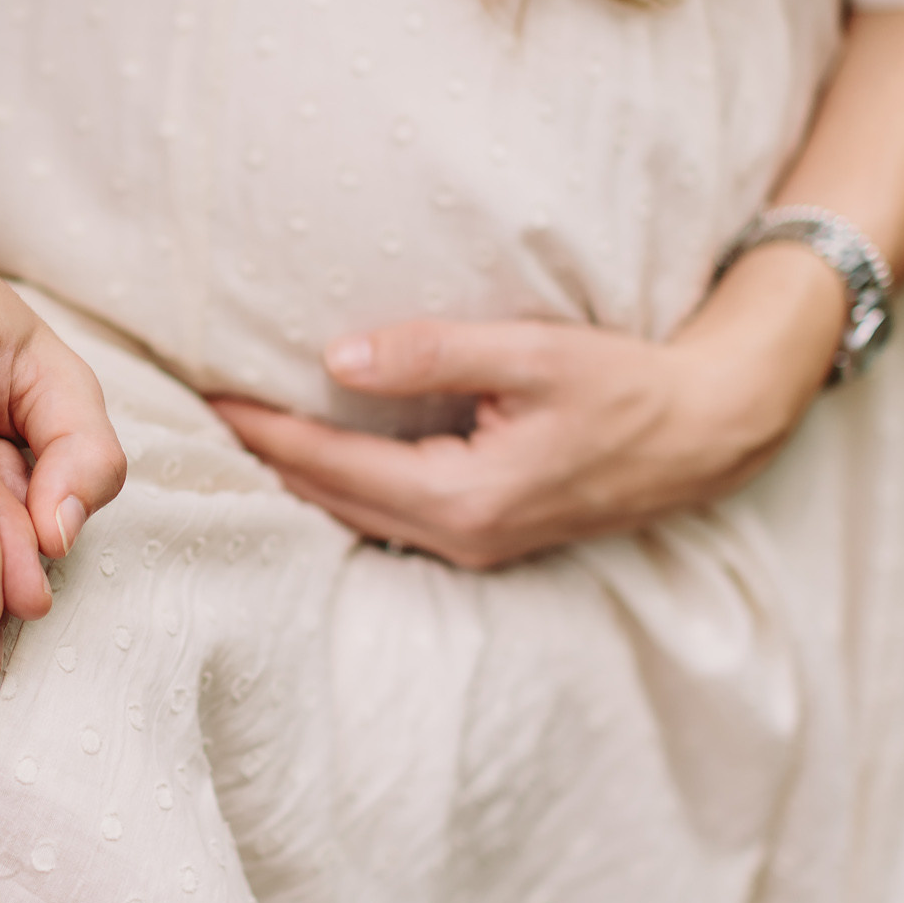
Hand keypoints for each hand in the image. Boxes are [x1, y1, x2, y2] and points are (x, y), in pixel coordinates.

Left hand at [212, 246, 845, 568]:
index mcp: (462, 498)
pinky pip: (385, 518)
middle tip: (193, 413)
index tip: (203, 394)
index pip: (328, 463)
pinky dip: (338, 487)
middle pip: (325, 499)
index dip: (260, 427)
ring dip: (294, 476)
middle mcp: (460, 538)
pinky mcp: (485, 539)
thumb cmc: (629, 383)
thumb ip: (434, 354)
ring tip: (233, 432)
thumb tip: (336, 360)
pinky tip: (308, 456)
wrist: (710, 430)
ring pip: (351, 515)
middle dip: (261, 458)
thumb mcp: (533, 353)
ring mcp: (473, 549)